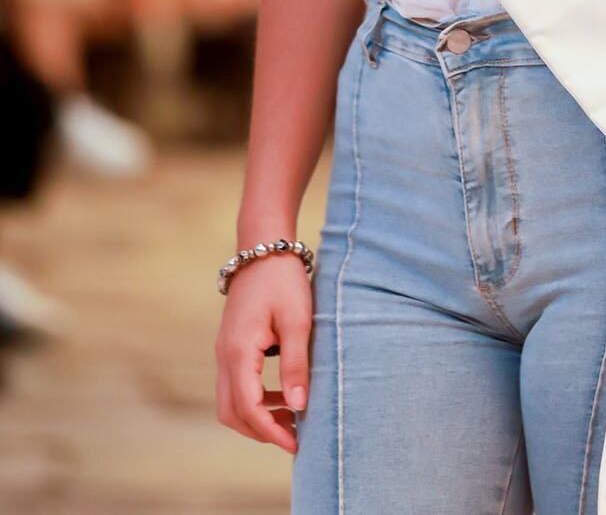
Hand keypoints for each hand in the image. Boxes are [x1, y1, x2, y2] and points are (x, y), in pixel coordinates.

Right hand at [215, 257, 314, 453]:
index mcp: (238, 352)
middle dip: (260, 431)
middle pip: (232, 413)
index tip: (296, 443)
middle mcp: (224, 355)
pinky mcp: (230, 345)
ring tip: (291, 417)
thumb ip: (295, 365)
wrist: (263, 247)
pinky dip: (254, 399)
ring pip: (229, 401)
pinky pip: (234, 385)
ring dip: (256, 416)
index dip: (271, 431)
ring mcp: (224, 351)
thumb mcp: (297, 320)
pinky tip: (282, 394)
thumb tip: (298, 407)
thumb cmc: (283, 280)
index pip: (248, 407)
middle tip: (294, 436)